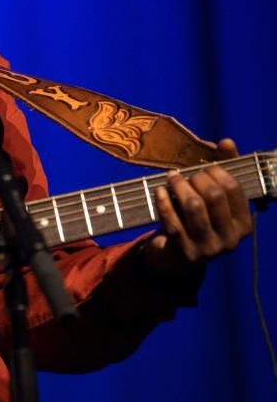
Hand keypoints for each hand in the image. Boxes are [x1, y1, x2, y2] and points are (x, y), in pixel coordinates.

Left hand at [142, 138, 252, 278]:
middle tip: (184, 174)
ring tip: (171, 178)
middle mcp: (229, 239)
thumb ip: (223, 171)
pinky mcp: (183, 251)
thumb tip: (227, 142)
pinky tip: (159, 191)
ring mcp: (207, 248)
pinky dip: (164, 202)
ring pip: (193, 207)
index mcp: (243, 225)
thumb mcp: (215, 202)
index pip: (233, 188)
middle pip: (213, 196)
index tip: (202, 169)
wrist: (178, 259)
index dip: (216, 172)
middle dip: (196, 178)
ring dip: (179, 186)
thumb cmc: (200, 221)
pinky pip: (172, 221)